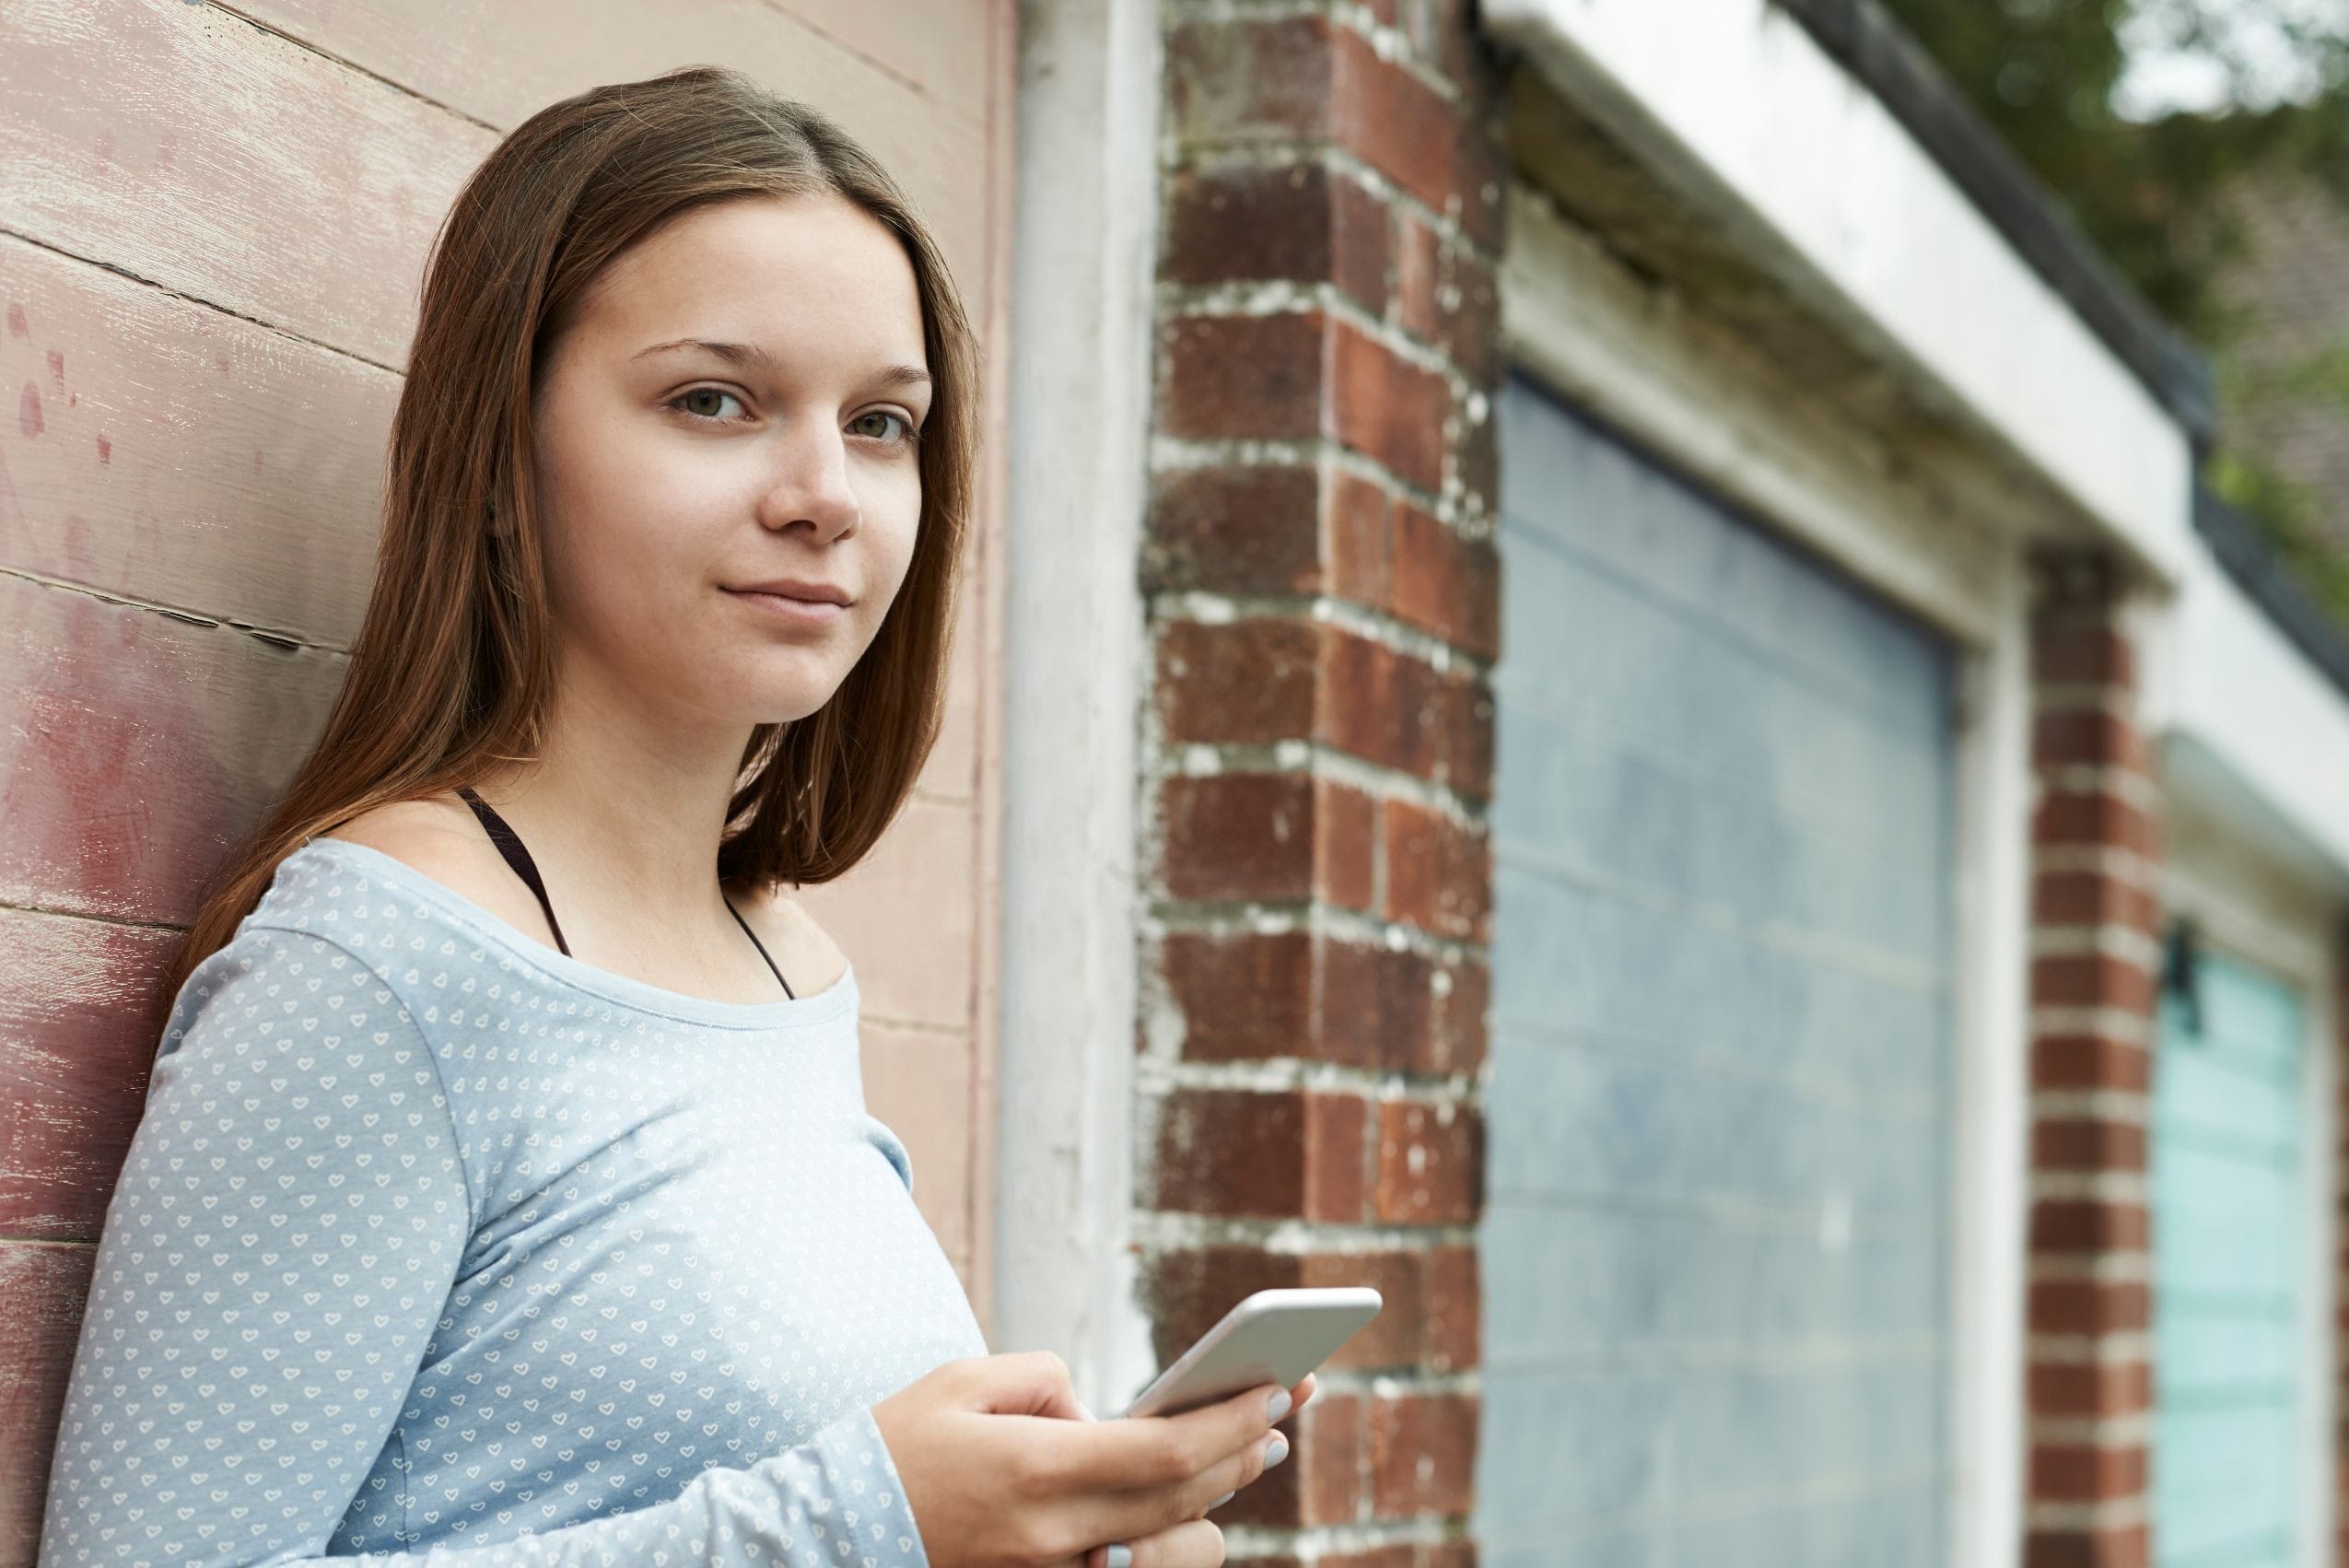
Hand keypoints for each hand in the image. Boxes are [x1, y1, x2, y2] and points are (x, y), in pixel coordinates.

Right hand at [869, 1351, 1316, 1567]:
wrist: (829, 1535)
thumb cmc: (894, 1446)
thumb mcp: (963, 1381)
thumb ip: (1045, 1380)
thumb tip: (1097, 1412)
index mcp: (1035, 1470)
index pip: (1166, 1451)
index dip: (1232, 1420)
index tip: (1277, 1386)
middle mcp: (1053, 1535)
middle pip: (1183, 1500)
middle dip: (1243, 1450)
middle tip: (1282, 1410)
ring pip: (1170, 1551)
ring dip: (1212, 1505)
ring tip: (1239, 1456)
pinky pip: (1129, 1566)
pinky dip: (1163, 1536)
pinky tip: (1180, 1502)